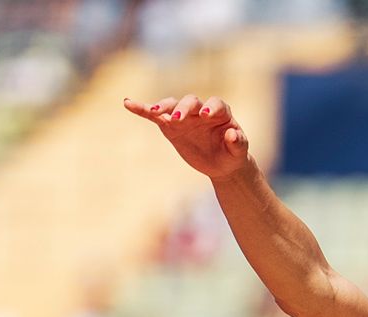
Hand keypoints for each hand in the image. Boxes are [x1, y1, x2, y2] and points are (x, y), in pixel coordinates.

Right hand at [122, 93, 250, 179]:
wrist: (221, 162)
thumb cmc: (232, 154)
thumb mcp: (239, 151)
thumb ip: (238, 143)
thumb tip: (232, 134)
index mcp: (220, 112)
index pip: (215, 104)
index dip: (210, 107)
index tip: (205, 116)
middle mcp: (200, 110)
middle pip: (190, 102)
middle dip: (183, 108)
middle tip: (176, 119)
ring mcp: (184, 116)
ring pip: (171, 105)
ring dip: (162, 107)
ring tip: (153, 112)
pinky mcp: (170, 125)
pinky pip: (154, 116)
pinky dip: (142, 109)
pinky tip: (128, 103)